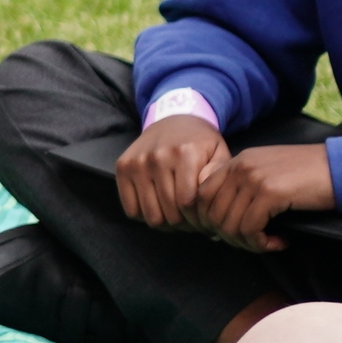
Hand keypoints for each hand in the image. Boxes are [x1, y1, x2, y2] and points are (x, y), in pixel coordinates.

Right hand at [113, 112, 226, 227]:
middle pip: (169, 211)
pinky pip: (130, 209)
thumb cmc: (199, 142)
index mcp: (185, 154)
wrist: (173, 118)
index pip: (187, 202)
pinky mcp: (122, 166)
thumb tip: (208, 198)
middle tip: (189, 222)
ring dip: (164, 222)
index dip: (196, 219)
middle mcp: (158, 157)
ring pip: (150, 214)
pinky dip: (143, 215)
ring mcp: (137, 162)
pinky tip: (156, 207)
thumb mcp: (219, 153)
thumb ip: (218, 176)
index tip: (202, 221)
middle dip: (182, 224)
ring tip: (173, 217)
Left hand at [190, 142, 334, 249]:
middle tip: (256, 243)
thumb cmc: (310, 175)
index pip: (202, 196)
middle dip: (231, 237)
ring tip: (270, 243)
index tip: (234, 234)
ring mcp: (253, 178)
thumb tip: (222, 221)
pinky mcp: (269, 192)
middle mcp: (240, 166)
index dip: (211, 221)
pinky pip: (250, 229)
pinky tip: (281, 241)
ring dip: (249, 243)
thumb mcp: (269, 173)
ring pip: (230, 225)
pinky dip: (263, 243)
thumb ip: (244, 188)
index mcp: (237, 161)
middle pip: (213, 214)